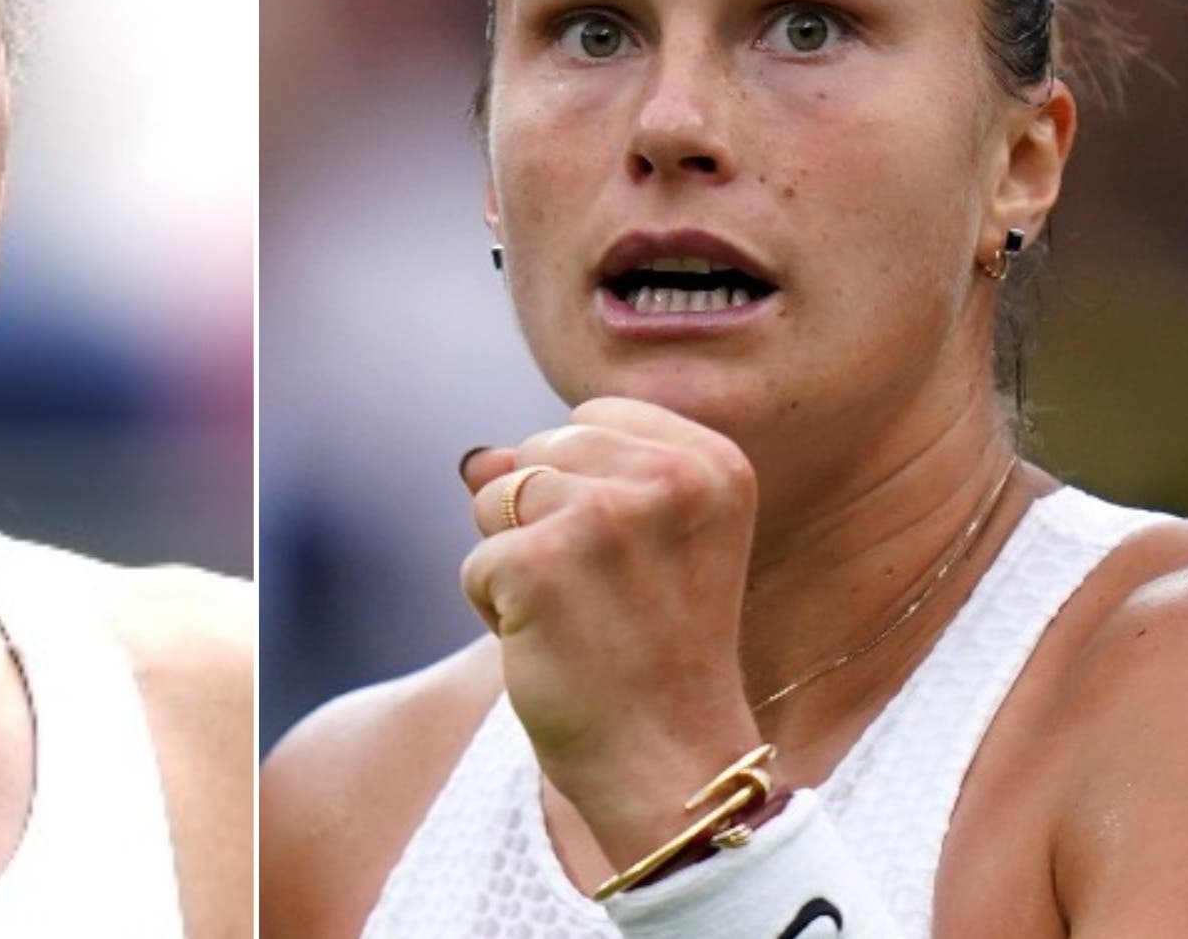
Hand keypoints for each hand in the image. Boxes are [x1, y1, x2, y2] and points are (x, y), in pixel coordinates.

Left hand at [459, 396, 766, 861]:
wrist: (671, 767)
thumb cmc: (653, 656)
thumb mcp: (641, 544)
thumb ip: (570, 478)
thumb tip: (476, 457)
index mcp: (712, 463)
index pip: (590, 419)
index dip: (583, 487)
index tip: (632, 561)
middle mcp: (667, 477)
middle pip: (538, 450)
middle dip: (542, 520)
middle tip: (602, 599)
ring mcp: (601, 517)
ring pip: (495, 499)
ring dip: (513, 562)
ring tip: (576, 619)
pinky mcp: (539, 562)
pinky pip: (475, 562)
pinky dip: (493, 609)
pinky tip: (551, 647)